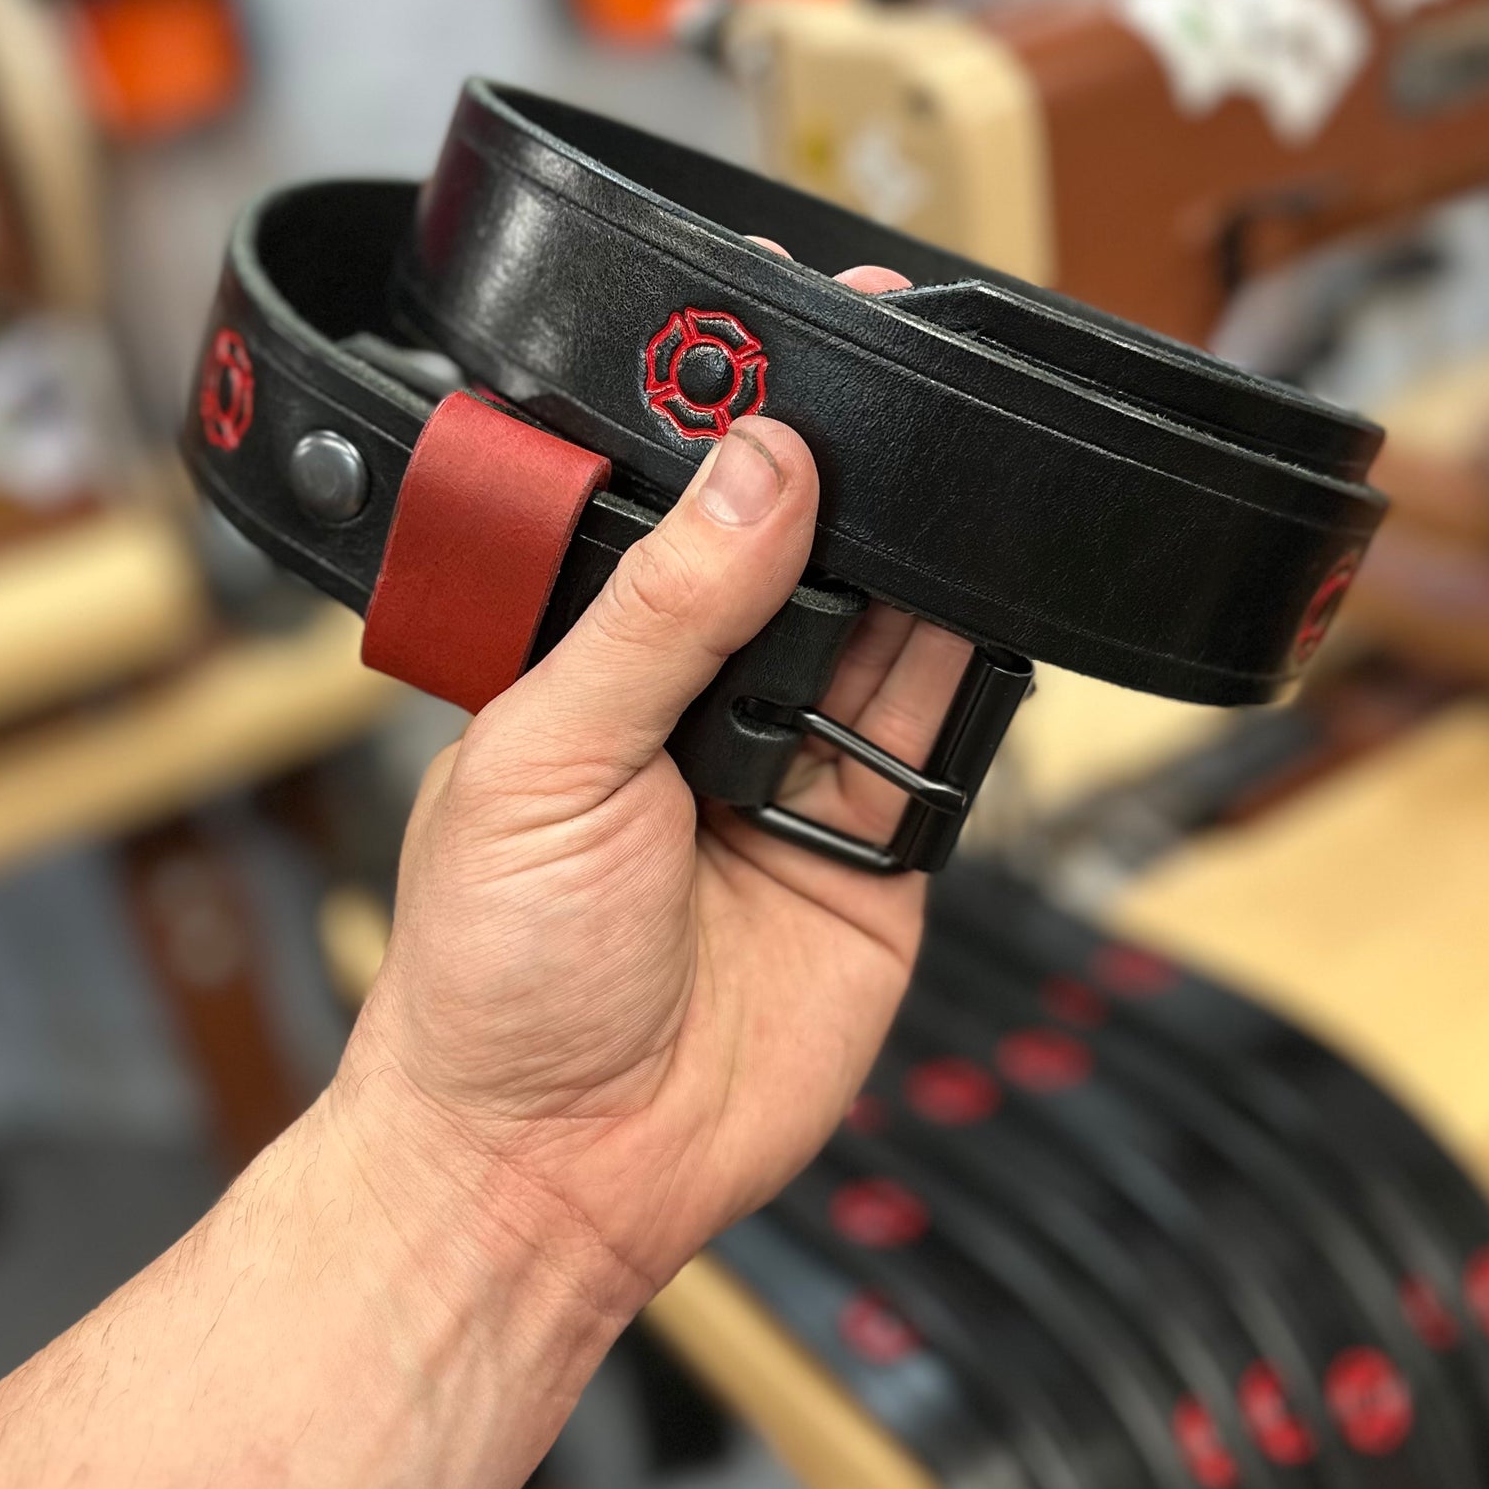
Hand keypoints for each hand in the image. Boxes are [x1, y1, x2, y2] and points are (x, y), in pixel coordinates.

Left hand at [331, 301, 967, 1318]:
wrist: (557, 1167)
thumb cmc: (492, 978)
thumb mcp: (549, 758)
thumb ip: (663, 611)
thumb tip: (762, 471)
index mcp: (591, 660)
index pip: (677, 505)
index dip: (734, 424)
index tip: (787, 321)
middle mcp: (697, 705)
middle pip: (805, 551)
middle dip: (854, 470)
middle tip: (908, 369)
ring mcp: (794, 776)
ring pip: (891, 628)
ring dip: (926, 554)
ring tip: (961, 466)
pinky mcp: (877, 855)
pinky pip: (946, 742)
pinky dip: (977, 669)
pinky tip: (997, 589)